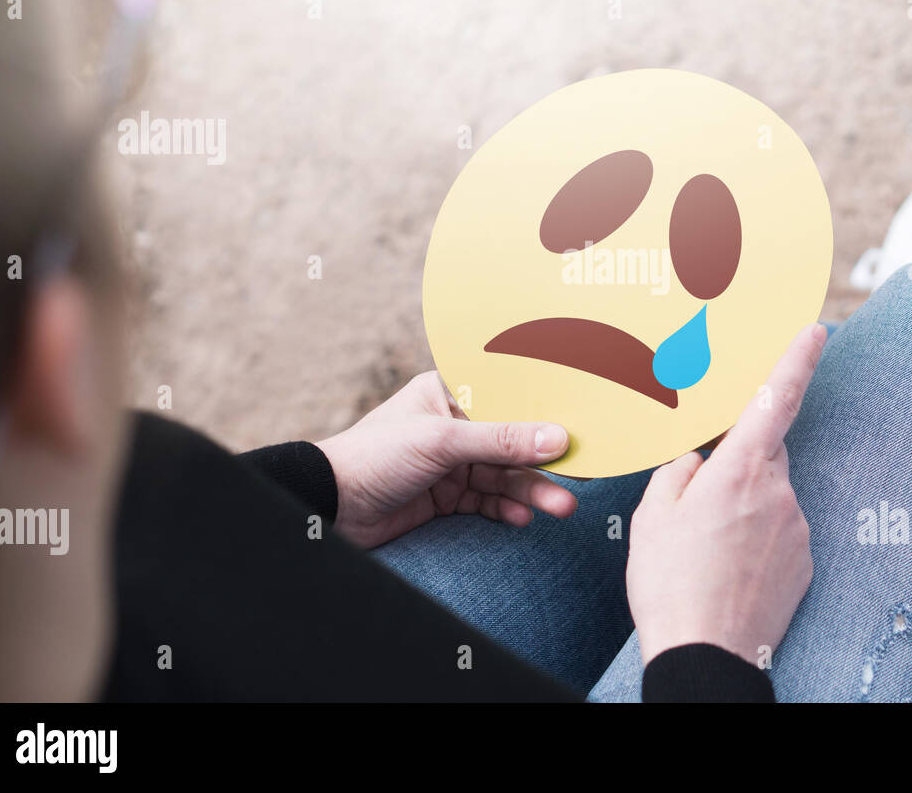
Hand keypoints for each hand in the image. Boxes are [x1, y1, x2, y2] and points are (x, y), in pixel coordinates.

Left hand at [316, 371, 577, 547]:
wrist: (329, 508)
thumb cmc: (374, 456)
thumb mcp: (441, 442)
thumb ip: (502, 440)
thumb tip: (558, 437)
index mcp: (447, 392)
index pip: (507, 397)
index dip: (544, 410)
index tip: (582, 424)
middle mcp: (453, 424)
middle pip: (512, 441)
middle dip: (543, 463)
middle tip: (578, 479)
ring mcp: (451, 462)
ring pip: (503, 476)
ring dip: (531, 492)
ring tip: (560, 508)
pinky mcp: (446, 497)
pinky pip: (487, 502)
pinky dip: (506, 510)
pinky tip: (522, 519)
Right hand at [626, 323, 826, 666]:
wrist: (706, 655)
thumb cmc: (671, 584)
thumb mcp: (652, 517)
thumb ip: (678, 473)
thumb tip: (697, 461)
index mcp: (740, 471)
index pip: (775, 400)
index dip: (797, 360)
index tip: (816, 330)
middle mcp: (778, 493)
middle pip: (766, 452)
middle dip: (737, 462)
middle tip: (700, 497)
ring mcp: (797, 529)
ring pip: (770, 496)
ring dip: (743, 507)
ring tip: (706, 549)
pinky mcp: (805, 563)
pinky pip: (780, 531)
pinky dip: (757, 540)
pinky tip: (727, 567)